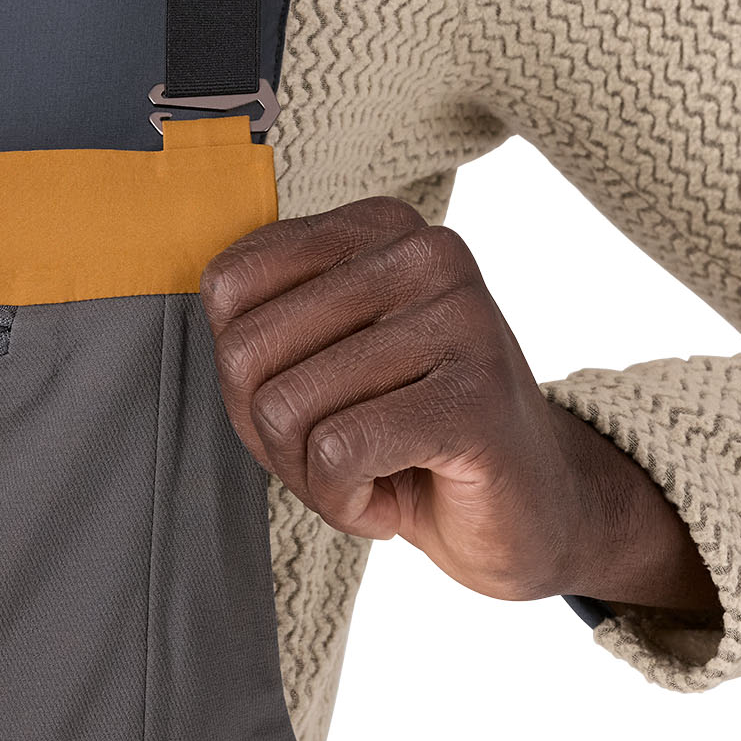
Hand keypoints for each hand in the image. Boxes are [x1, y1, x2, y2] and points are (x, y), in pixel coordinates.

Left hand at [201, 197, 717, 613]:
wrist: (529, 512)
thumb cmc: (405, 434)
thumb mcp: (320, 360)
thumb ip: (262, 321)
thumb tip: (210, 297)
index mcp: (377, 228)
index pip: (227, 285)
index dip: (240, 375)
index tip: (308, 401)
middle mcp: (423, 254)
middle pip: (246, 350)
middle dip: (270, 433)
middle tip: (336, 454)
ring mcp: (460, 319)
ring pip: (285, 408)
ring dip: (312, 475)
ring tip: (373, 473)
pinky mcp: (476, 397)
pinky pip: (338, 453)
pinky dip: (345, 502)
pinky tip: (392, 501)